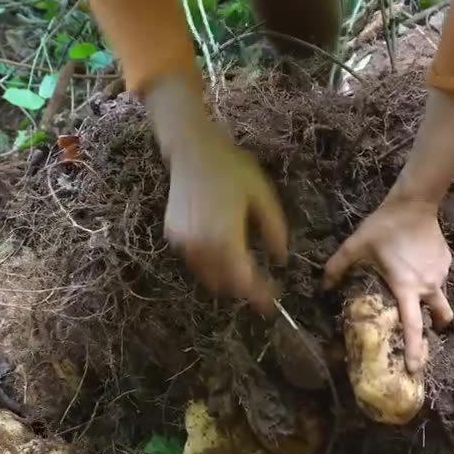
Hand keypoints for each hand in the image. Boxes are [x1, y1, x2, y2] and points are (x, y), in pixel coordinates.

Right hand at [153, 81, 287, 312]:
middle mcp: (200, 247)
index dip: (259, 295)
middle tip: (262, 286)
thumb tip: (280, 259)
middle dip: (243, 288)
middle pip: (224, 285)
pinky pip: (195, 262)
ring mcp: (183, 243)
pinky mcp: (172, 236)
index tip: (273, 303)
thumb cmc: (231, 168)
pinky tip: (224, 250)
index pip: (244, 281)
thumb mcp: (263, 196)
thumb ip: (274, 231)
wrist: (191, 149)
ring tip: (244, 268)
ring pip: (208, 277)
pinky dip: (211, 264)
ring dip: (226, 279)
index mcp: (225, 238)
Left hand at [324, 193, 453, 372]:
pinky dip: (430, 282)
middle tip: (425, 333)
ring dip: (431, 304)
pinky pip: (439, 280)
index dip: (413, 350)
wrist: (415, 203)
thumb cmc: (384, 227)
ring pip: (440, 298)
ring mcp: (440, 275)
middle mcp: (427, 286)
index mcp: (406, 288)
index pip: (413, 326)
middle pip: (441, 318)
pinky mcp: (447, 263)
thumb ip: (337, 267)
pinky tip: (416, 268)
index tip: (413, 368)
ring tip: (415, 295)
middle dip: (435, 330)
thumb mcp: (356, 246)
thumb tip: (323, 287)